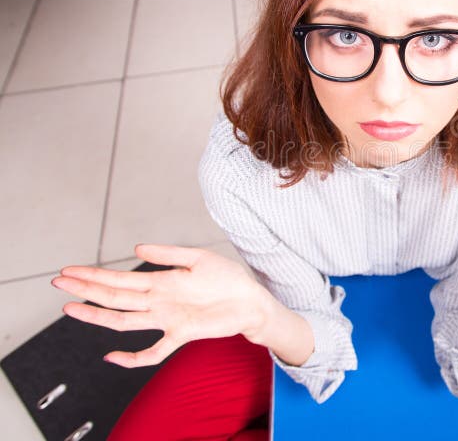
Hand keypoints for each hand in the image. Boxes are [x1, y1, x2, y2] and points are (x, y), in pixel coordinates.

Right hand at [52, 245, 271, 367]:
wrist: (252, 301)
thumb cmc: (228, 278)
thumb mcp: (198, 257)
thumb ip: (169, 253)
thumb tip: (137, 247)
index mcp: (160, 281)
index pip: (120, 278)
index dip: (94, 275)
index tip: (68, 270)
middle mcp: (158, 301)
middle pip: (115, 297)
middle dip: (86, 289)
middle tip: (57, 282)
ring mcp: (167, 319)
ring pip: (125, 320)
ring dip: (98, 316)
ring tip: (70, 309)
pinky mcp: (182, 335)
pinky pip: (153, 352)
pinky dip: (133, 359)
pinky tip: (112, 357)